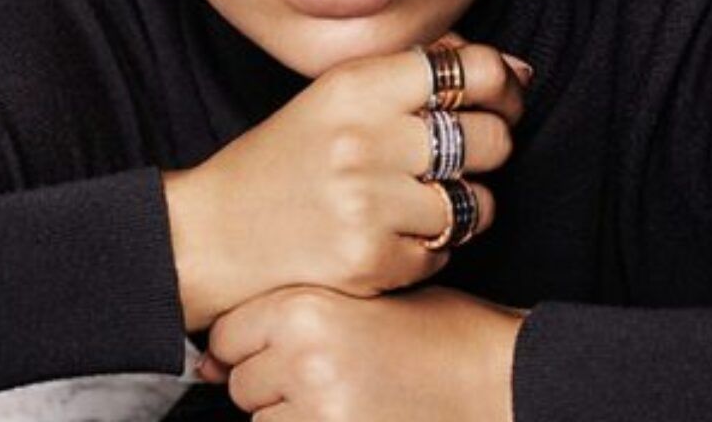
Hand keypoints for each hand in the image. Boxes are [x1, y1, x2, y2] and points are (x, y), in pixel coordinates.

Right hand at [168, 31, 532, 325]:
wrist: (211, 235)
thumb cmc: (277, 164)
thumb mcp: (331, 99)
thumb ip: (409, 77)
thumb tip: (511, 69)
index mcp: (352, 86)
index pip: (471, 69)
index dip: (500, 85)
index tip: (497, 100)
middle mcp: (363, 139)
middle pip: (489, 136)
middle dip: (485, 149)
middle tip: (451, 158)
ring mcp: (369, 203)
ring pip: (478, 201)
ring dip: (460, 206)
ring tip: (414, 203)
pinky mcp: (373, 260)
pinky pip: (446, 251)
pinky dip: (427, 249)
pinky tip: (386, 237)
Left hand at [196, 283, 528, 421]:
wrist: (504, 378)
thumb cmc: (438, 333)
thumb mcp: (359, 300)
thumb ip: (286, 317)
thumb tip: (207, 362)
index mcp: (306, 308)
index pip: (226, 335)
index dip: (250, 344)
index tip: (280, 348)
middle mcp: (305, 357)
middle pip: (239, 380)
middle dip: (270, 382)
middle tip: (327, 373)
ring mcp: (322, 408)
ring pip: (261, 419)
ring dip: (288, 413)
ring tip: (345, 396)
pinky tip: (353, 414)